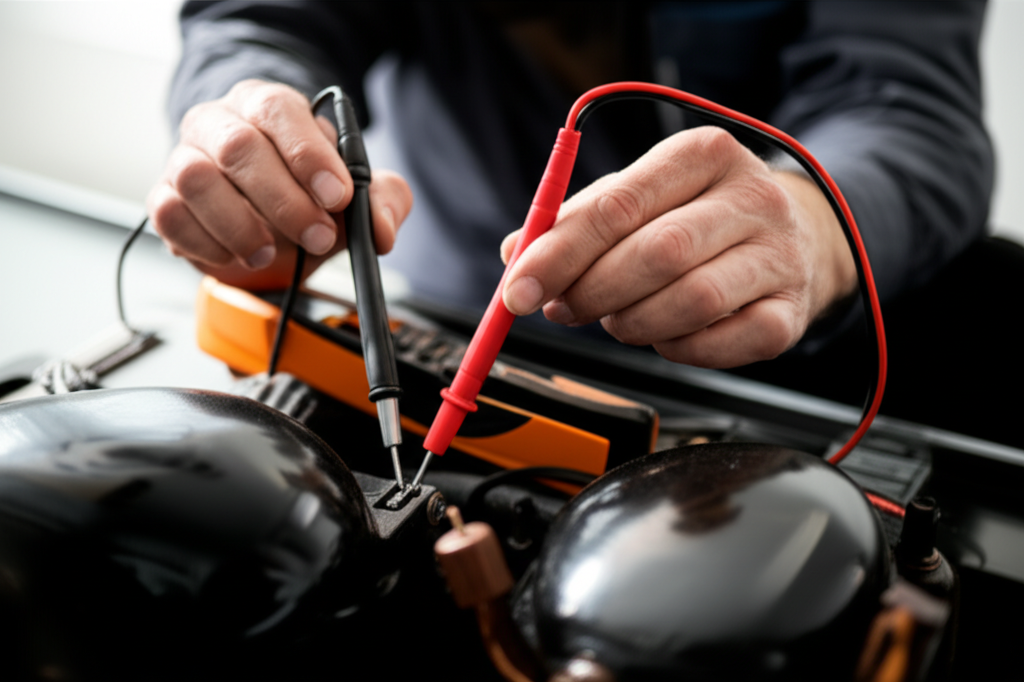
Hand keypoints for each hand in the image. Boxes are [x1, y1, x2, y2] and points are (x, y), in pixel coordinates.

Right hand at [146, 80, 412, 289]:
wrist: (270, 222)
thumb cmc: (311, 195)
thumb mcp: (359, 194)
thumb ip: (383, 201)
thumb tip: (379, 229)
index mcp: (268, 105)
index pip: (279, 111)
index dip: (308, 155)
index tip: (339, 197)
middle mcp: (220, 122)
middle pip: (238, 147)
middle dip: (285, 201)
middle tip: (319, 238)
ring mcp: (184, 157)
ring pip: (195, 179)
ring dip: (241, 226)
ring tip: (270, 251)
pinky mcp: (163, 199)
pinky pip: (170, 216)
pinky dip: (207, 243)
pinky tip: (236, 255)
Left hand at [500, 126, 856, 367]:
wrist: (795, 238)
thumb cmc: (699, 216)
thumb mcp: (639, 196)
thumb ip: (575, 220)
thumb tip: (517, 253)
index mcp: (703, 154)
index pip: (620, 204)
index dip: (560, 253)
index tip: (519, 288)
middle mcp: (751, 197)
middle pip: (658, 253)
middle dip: (593, 291)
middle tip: (564, 308)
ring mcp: (778, 256)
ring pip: (691, 302)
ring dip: (634, 323)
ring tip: (618, 317)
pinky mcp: (789, 312)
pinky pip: (720, 345)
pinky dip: (676, 348)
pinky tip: (665, 333)